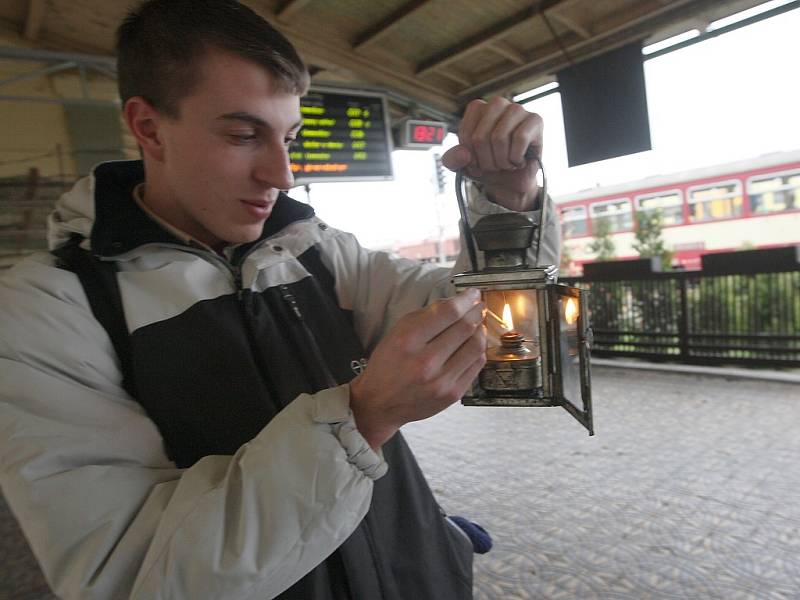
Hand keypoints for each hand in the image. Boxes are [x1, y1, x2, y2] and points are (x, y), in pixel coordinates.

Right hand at [349, 290, 485, 448]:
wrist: (380, 403)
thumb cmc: (387, 365)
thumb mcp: (397, 332)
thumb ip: (425, 316)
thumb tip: (455, 302)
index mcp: (408, 341)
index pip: (448, 313)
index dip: (466, 299)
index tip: (473, 294)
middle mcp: (426, 362)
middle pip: (465, 328)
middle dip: (476, 312)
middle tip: (478, 306)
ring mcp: (441, 380)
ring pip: (476, 346)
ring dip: (480, 331)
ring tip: (476, 325)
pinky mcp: (452, 394)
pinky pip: (476, 366)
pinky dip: (478, 351)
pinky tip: (472, 346)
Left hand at [442, 97, 543, 211]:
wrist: (511, 181)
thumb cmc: (487, 166)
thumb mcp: (463, 166)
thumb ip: (452, 160)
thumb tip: (464, 155)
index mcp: (477, 108)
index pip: (466, 134)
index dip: (470, 156)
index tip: (478, 162)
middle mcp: (497, 103)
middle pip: (480, 137)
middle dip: (485, 160)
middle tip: (494, 165)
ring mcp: (517, 109)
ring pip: (500, 137)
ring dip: (501, 161)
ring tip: (506, 163)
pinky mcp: (535, 119)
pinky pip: (520, 138)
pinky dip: (516, 157)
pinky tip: (519, 160)